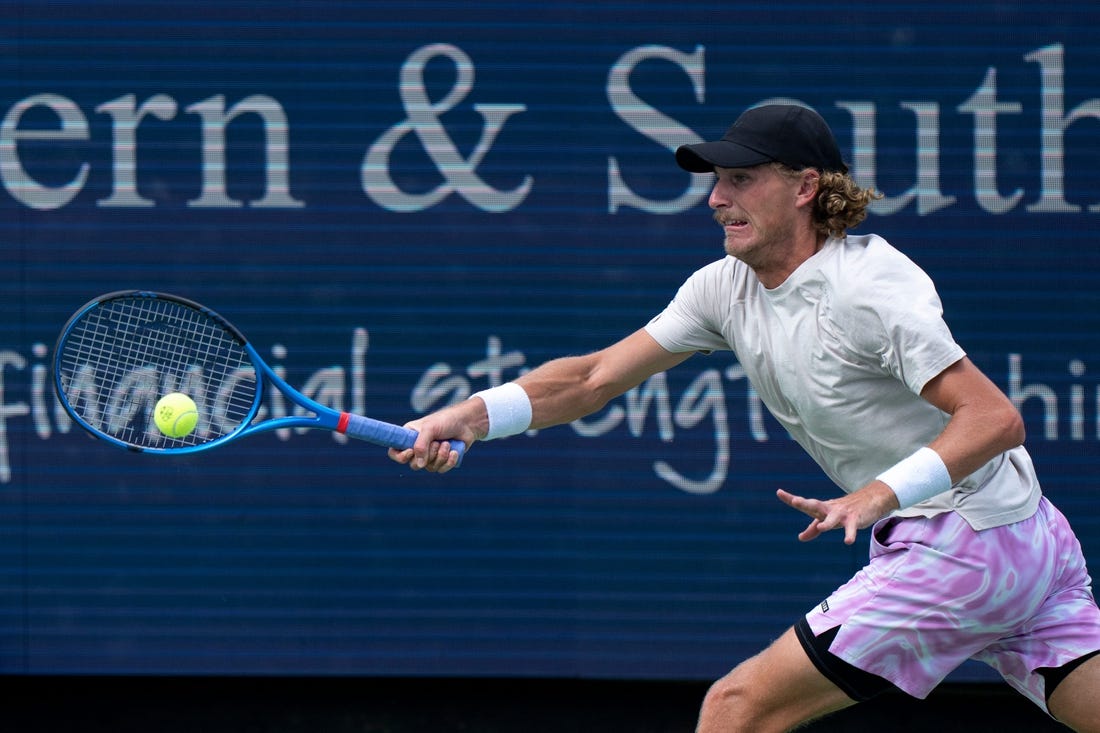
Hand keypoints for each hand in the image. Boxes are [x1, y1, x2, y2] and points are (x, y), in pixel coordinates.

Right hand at [387, 400, 482, 473]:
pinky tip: (454, 451)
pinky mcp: (442, 461)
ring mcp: (430, 456)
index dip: (400, 457)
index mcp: (409, 437)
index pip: (394, 452)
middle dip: (428, 455)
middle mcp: (417, 448)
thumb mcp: (430, 429)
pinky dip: (449, 461)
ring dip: (440, 456)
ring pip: (430, 468)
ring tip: (447, 443)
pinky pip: (442, 469)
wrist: (467, 423)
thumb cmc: (445, 421)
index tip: (411, 452)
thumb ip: (421, 445)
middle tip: (437, 442)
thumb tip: (418, 465)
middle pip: (414, 464)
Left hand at [775, 482, 899, 544]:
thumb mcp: (827, 519)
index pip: (804, 504)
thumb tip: (800, 538)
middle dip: (805, 503)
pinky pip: (851, 527)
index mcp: (820, 509)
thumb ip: (813, 529)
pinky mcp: (855, 519)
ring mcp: (842, 514)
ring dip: (827, 522)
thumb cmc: (844, 511)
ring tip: (821, 527)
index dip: (791, 499)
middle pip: (815, 505)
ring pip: (833, 518)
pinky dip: (850, 534)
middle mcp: (829, 509)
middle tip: (795, 501)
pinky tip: (847, 541)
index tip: (779, 492)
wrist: (870, 500)